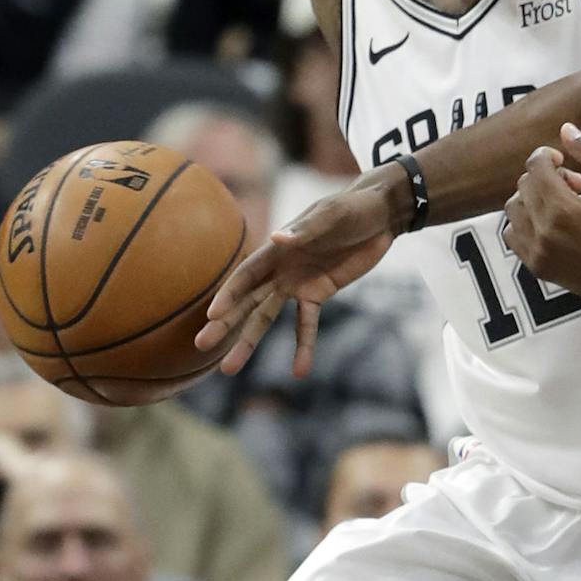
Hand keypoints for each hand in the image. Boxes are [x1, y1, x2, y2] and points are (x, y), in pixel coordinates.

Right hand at [195, 170, 408, 376]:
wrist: (379, 217)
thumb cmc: (350, 209)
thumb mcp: (331, 216)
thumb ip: (306, 230)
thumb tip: (277, 237)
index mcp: (277, 248)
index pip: (246, 274)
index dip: (229, 294)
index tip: (212, 315)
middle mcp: (279, 269)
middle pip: (247, 300)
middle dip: (225, 322)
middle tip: (201, 344)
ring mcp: (296, 284)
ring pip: (265, 317)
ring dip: (249, 342)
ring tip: (229, 369)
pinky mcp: (318, 294)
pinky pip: (306, 325)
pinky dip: (303, 347)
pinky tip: (298, 371)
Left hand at [503, 124, 580, 309]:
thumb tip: (565, 128)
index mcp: (564, 209)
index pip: (534, 166)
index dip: (546, 156)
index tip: (562, 159)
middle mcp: (544, 232)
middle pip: (524, 186)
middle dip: (545, 177)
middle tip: (574, 185)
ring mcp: (537, 253)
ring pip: (513, 210)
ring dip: (533, 199)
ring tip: (561, 205)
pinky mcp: (537, 267)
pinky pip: (512, 235)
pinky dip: (525, 223)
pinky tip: (550, 223)